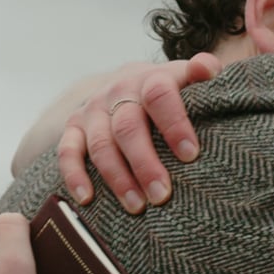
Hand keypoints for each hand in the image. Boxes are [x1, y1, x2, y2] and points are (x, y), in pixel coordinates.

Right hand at [57, 54, 222, 211]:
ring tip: (137, 206)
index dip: (174, 124)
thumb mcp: (186, 79)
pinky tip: (87, 200)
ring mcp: (93, 110)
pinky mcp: (73, 127)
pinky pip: (67, 151)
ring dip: (117, 178)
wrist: (130, 82)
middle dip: (145, 163)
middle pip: (128, 127)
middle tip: (162, 195)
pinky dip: (74, 175)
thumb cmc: (170, 92)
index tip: (190, 156)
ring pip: (100, 144)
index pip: (159, 95)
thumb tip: (207, 67)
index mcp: (151, 78)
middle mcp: (118, 91)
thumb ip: (202, 72)